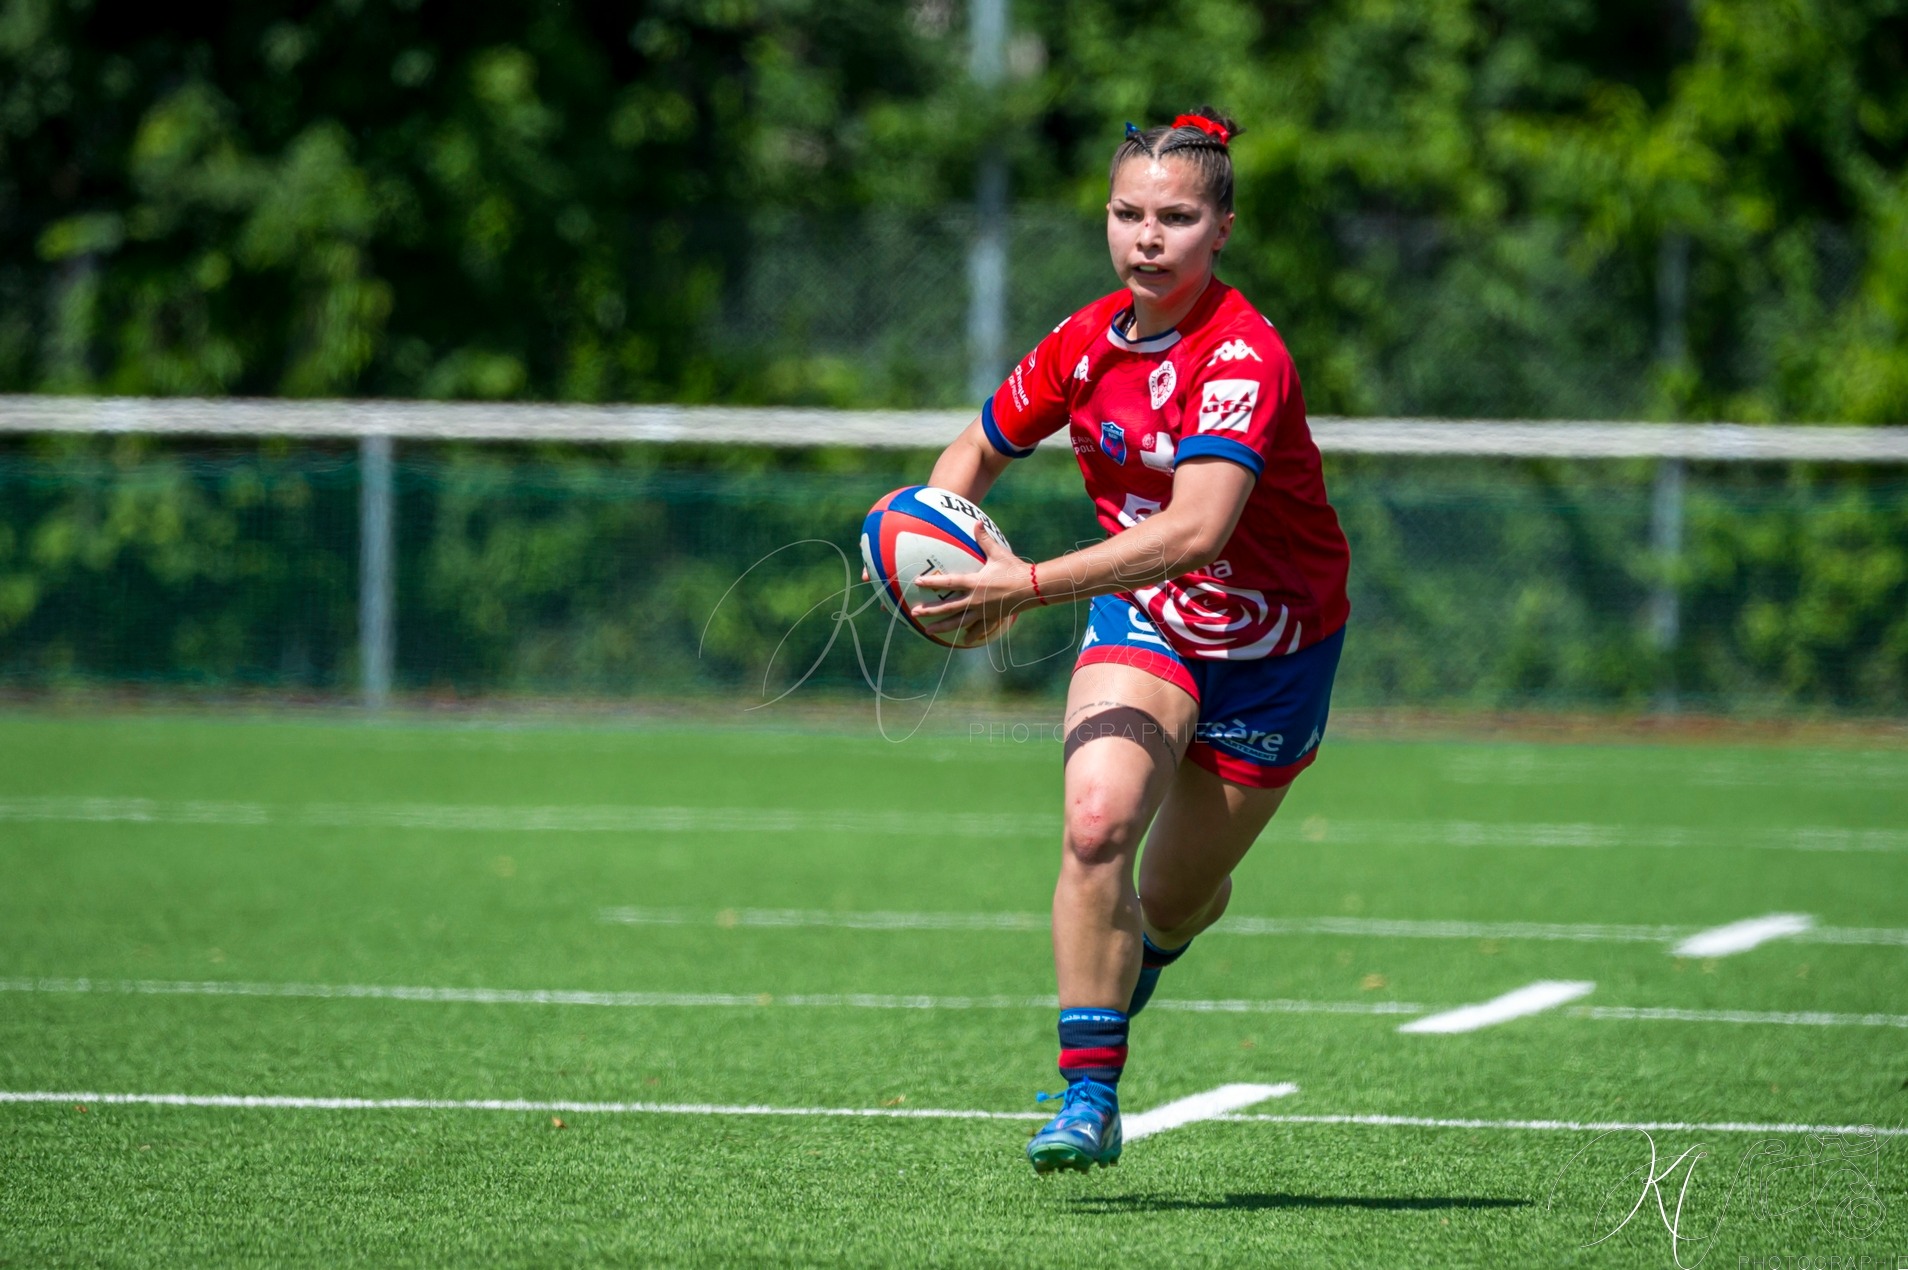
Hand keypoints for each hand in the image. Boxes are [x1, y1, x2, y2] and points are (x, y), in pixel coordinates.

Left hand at [910, 528, 1036, 636]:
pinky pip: (979, 628)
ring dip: (943, 627)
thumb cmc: (1015, 569)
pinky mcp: (993, 618)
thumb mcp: (998, 553)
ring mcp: (983, 611)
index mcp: (974, 583)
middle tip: (915, 613)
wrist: (1033, 588)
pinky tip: (964, 640)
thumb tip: (977, 522)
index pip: (949, 582)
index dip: (932, 582)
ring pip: (959, 622)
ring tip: (929, 631)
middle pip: (948, 608)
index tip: (917, 583)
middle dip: (931, 610)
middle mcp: (975, 599)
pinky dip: (972, 634)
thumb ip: (984, 539)